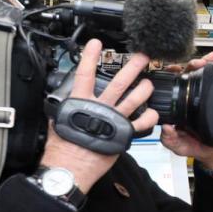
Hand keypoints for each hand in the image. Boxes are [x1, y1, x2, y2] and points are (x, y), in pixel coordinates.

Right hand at [40, 40, 157, 192]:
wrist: (70, 168)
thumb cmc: (62, 148)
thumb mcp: (58, 120)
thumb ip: (65, 107)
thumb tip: (64, 100)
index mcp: (80, 102)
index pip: (85, 74)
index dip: (90, 57)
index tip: (96, 43)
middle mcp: (99, 108)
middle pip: (119, 83)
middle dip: (132, 67)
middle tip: (143, 57)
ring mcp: (113, 120)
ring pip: (134, 99)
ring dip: (145, 88)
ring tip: (150, 83)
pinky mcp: (123, 134)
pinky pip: (141, 123)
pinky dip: (150, 117)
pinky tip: (154, 112)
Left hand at [159, 51, 212, 170]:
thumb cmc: (196, 147)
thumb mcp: (179, 146)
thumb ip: (170, 139)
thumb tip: (166, 127)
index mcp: (177, 106)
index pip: (171, 85)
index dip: (172, 74)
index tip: (176, 68)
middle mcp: (189, 97)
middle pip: (188, 74)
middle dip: (193, 64)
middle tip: (198, 63)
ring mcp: (205, 95)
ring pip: (204, 73)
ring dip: (208, 62)